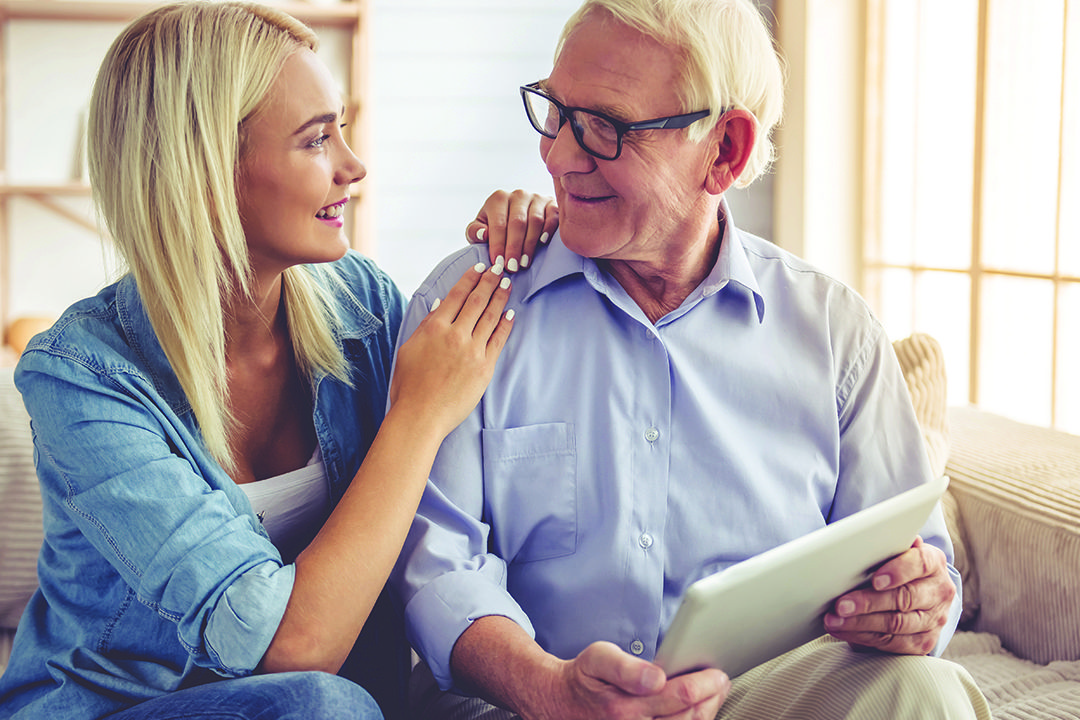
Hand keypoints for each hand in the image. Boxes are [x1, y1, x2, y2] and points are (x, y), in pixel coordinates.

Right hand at [389, 262, 512, 436]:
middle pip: (477, 301)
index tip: (480, 267)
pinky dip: (505, 325)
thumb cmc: (409, 385)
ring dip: (500, 297)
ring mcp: (472, 351)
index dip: (470, 278)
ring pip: (490, 317)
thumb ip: (426, 326)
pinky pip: (498, 340)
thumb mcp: (409, 349)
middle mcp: (455, 335)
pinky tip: (511, 314)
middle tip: (500, 268)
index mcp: (434, 328)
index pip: (456, 295)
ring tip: (508, 284)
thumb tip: (441, 305)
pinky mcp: (484, 367)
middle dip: (490, 281)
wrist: (421, 415)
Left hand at [467, 189, 558, 271]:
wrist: (518, 218)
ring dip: (530, 244)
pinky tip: (542, 243)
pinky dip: (549, 229)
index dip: (498, 244)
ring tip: (524, 263)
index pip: (498, 223)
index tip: (498, 263)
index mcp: (498, 199)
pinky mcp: (552, 203)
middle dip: (514, 247)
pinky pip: (552, 215)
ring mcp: (537, 198)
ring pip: (535, 221)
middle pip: (517, 222)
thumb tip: (484, 234)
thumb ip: (475, 232)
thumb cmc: (496, 227)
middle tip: (512, 267)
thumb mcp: (480, 228)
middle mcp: (518, 195)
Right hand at [537, 641, 728, 719]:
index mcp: (624, 708)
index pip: (679, 697)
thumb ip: (626, 667)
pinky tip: (697, 711)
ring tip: (714, 695)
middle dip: (711, 698)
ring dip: (706, 713)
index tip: (717, 673)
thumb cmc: (584, 678)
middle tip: (721, 681)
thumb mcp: (597, 658)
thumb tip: (657, 677)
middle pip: (689, 719)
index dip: (704, 684)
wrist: (560, 703)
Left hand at [824, 536, 955, 654]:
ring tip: (834, 620)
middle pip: (903, 598)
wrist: (923, 591)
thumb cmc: (900, 565)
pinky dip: (864, 637)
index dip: (898, 571)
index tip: (875, 580)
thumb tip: (868, 536)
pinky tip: (844, 631)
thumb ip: (888, 545)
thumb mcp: (898, 550)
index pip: (920, 564)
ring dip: (860, 623)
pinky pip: (892, 643)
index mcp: (934, 563)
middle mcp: (939, 592)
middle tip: (840, 605)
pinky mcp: (924, 642)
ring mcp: (935, 620)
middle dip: (868, 603)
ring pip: (895, 624)